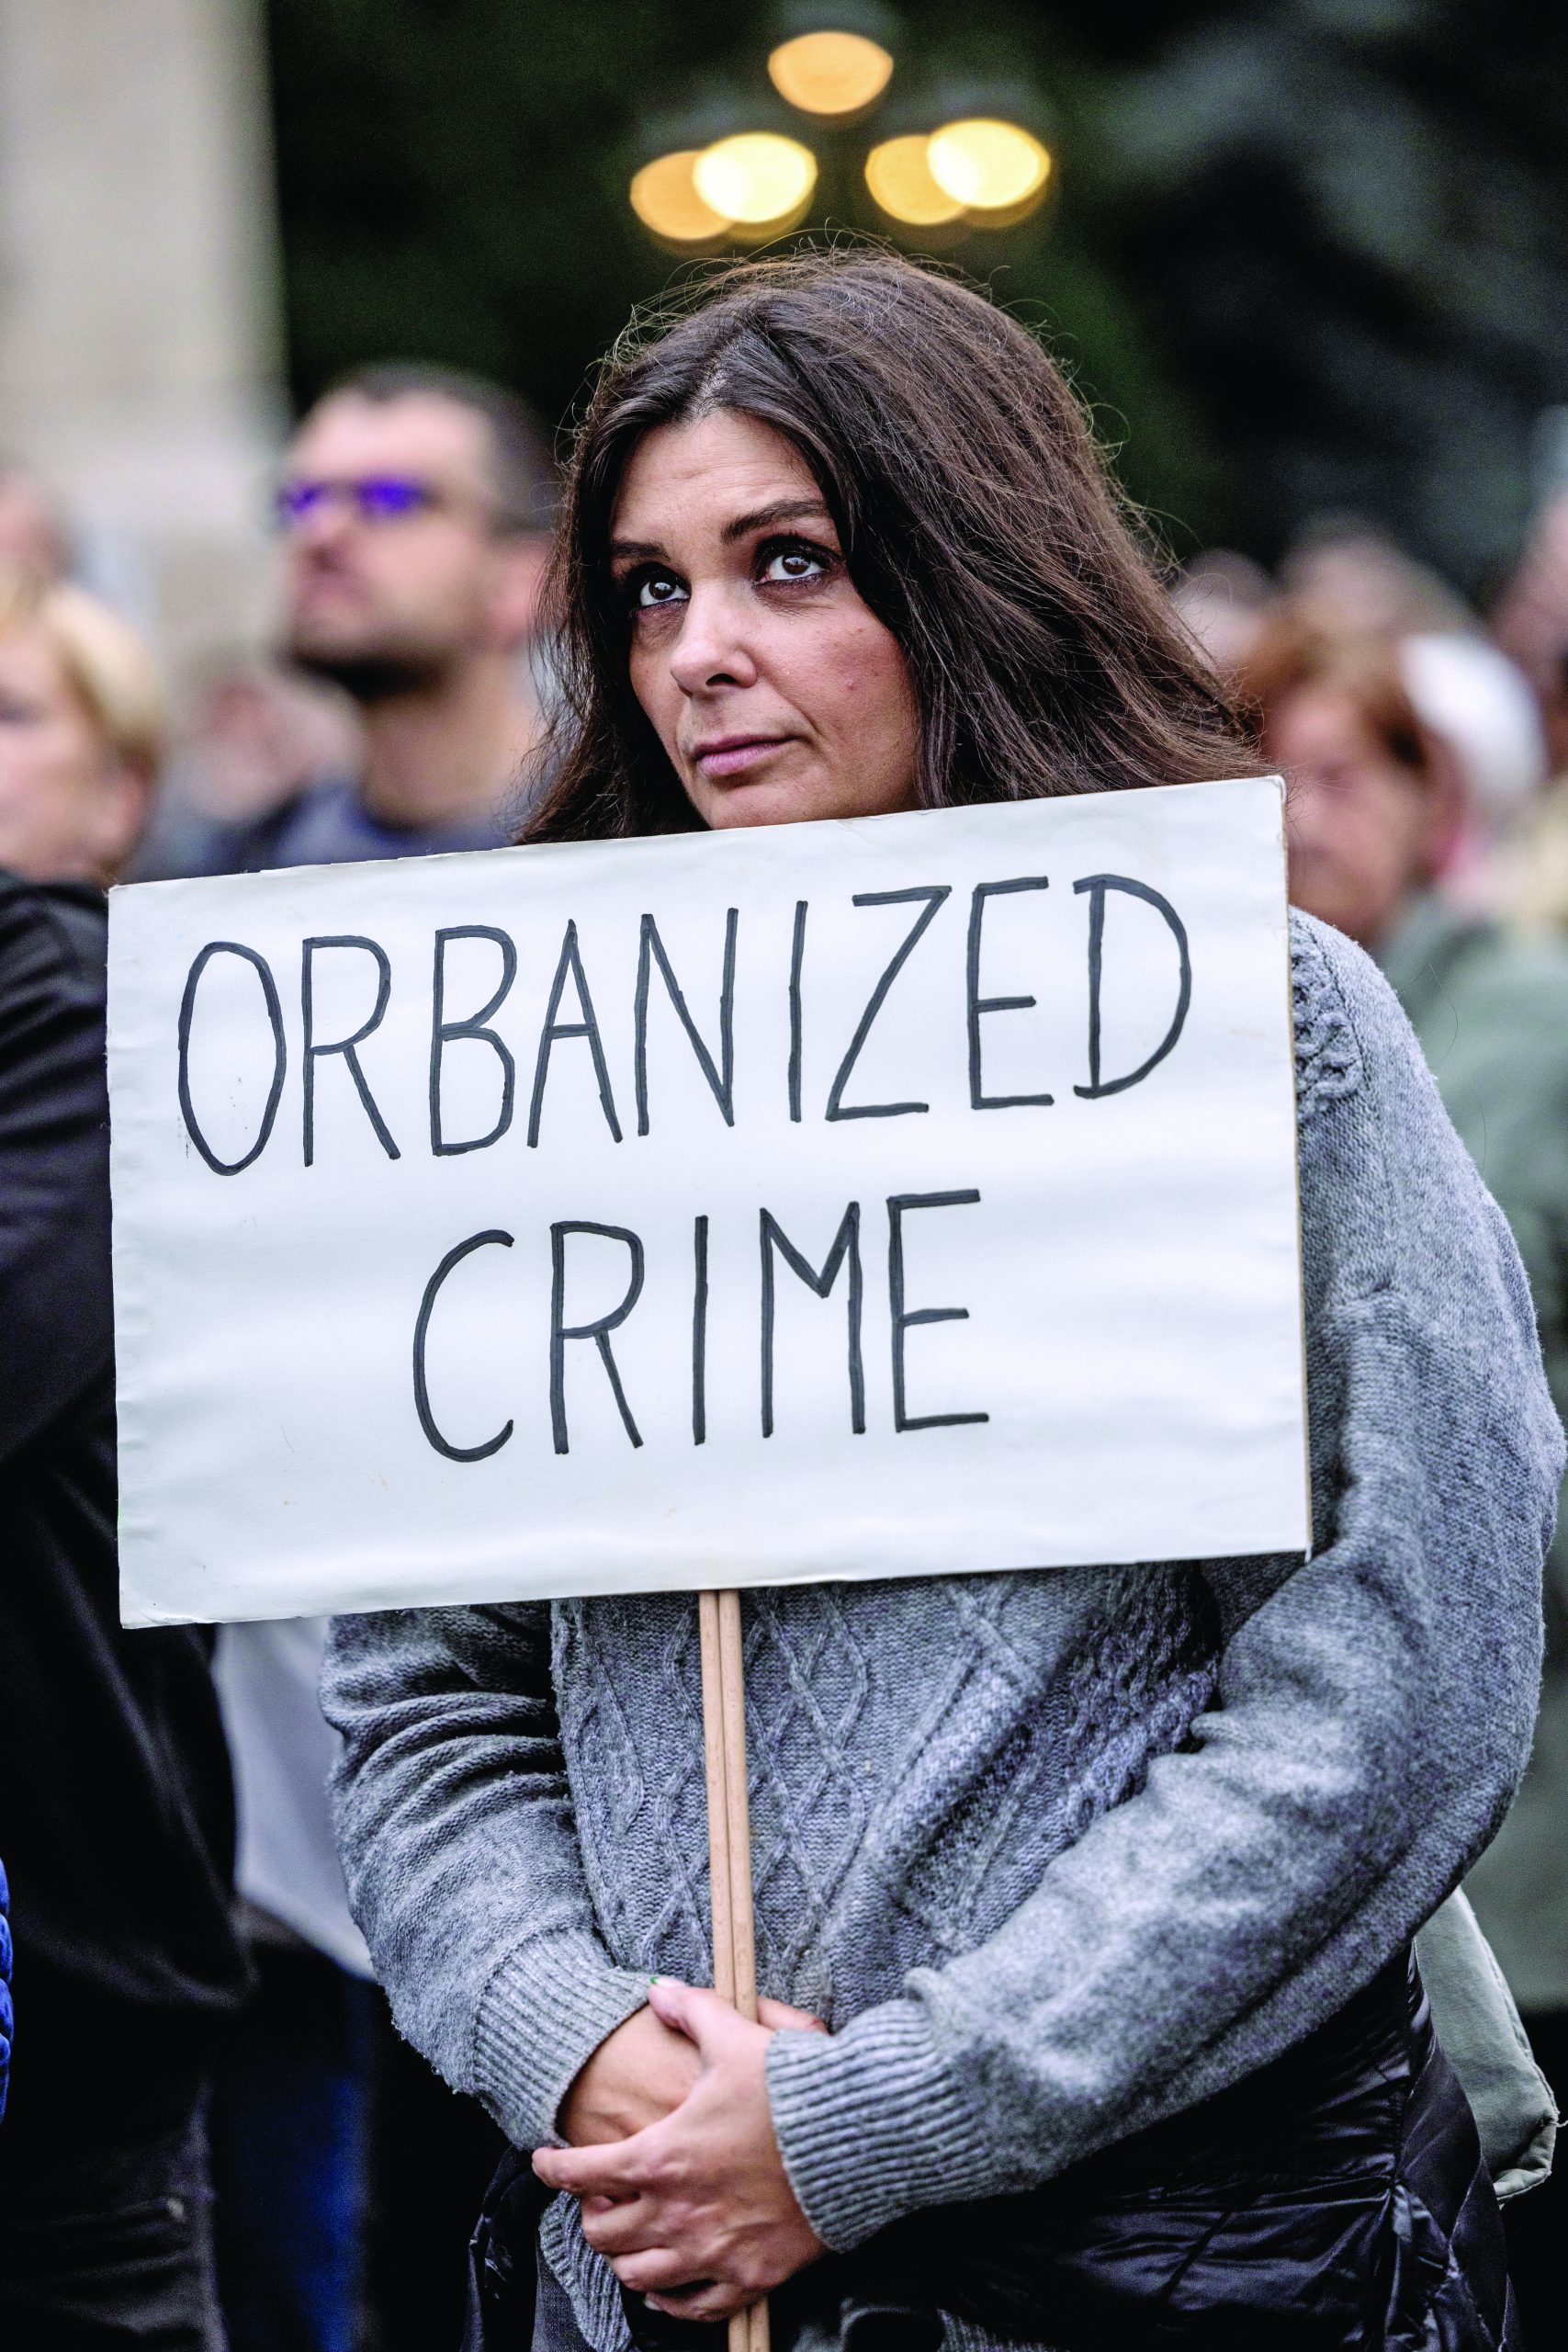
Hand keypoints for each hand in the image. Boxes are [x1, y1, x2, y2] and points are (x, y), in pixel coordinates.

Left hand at [535, 1977, 827, 2320]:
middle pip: (602, 2233)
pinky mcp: (748, 2276)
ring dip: (623, 2257)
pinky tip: (666, 2284)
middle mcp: (677, 2213)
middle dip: (589, 2213)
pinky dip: (670, 2299)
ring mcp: (711, 2251)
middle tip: (598, 2196)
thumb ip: (691, 2012)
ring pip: (639, 2275)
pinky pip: (693, 2307)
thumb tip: (657, 1990)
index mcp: (662, 2157)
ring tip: (627, 2237)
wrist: (855, 2141)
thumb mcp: (737, 2037)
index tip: (544, 2160)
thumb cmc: (792, 2091)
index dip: (552, 2165)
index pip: (580, 2172)